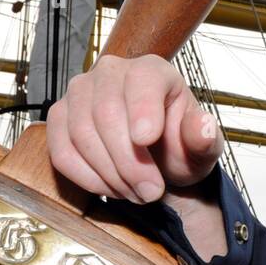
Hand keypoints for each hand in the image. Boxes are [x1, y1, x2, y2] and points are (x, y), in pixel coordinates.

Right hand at [46, 54, 222, 203]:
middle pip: (107, 114)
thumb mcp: (203, 150)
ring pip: (82, 135)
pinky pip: (62, 151)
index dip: (142, 109)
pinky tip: (111, 189)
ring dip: (110, 174)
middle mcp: (112, 72)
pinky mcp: (60, 118)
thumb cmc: (179, 149)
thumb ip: (205, 139)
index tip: (147, 140)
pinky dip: (87, 179)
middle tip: (151, 192)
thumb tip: (203, 127)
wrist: (157, 164)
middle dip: (129, 162)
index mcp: (153, 71)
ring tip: (136, 193)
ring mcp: (80, 93)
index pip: (142, 80)